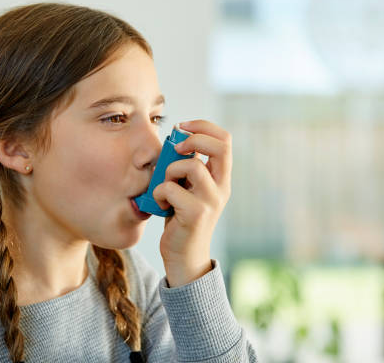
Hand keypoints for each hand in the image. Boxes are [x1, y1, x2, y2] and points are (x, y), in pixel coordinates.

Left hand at [153, 119, 231, 286]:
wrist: (184, 257)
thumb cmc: (180, 219)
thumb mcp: (187, 188)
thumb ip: (186, 167)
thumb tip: (174, 140)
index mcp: (220, 178)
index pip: (225, 139)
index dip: (203, 127)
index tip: (181, 128)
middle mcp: (221, 187)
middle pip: (220, 146)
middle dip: (194, 138)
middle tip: (176, 148)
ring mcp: (211, 201)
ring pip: (192, 166)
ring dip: (170, 170)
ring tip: (164, 185)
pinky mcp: (196, 214)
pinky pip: (171, 188)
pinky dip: (159, 192)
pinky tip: (159, 204)